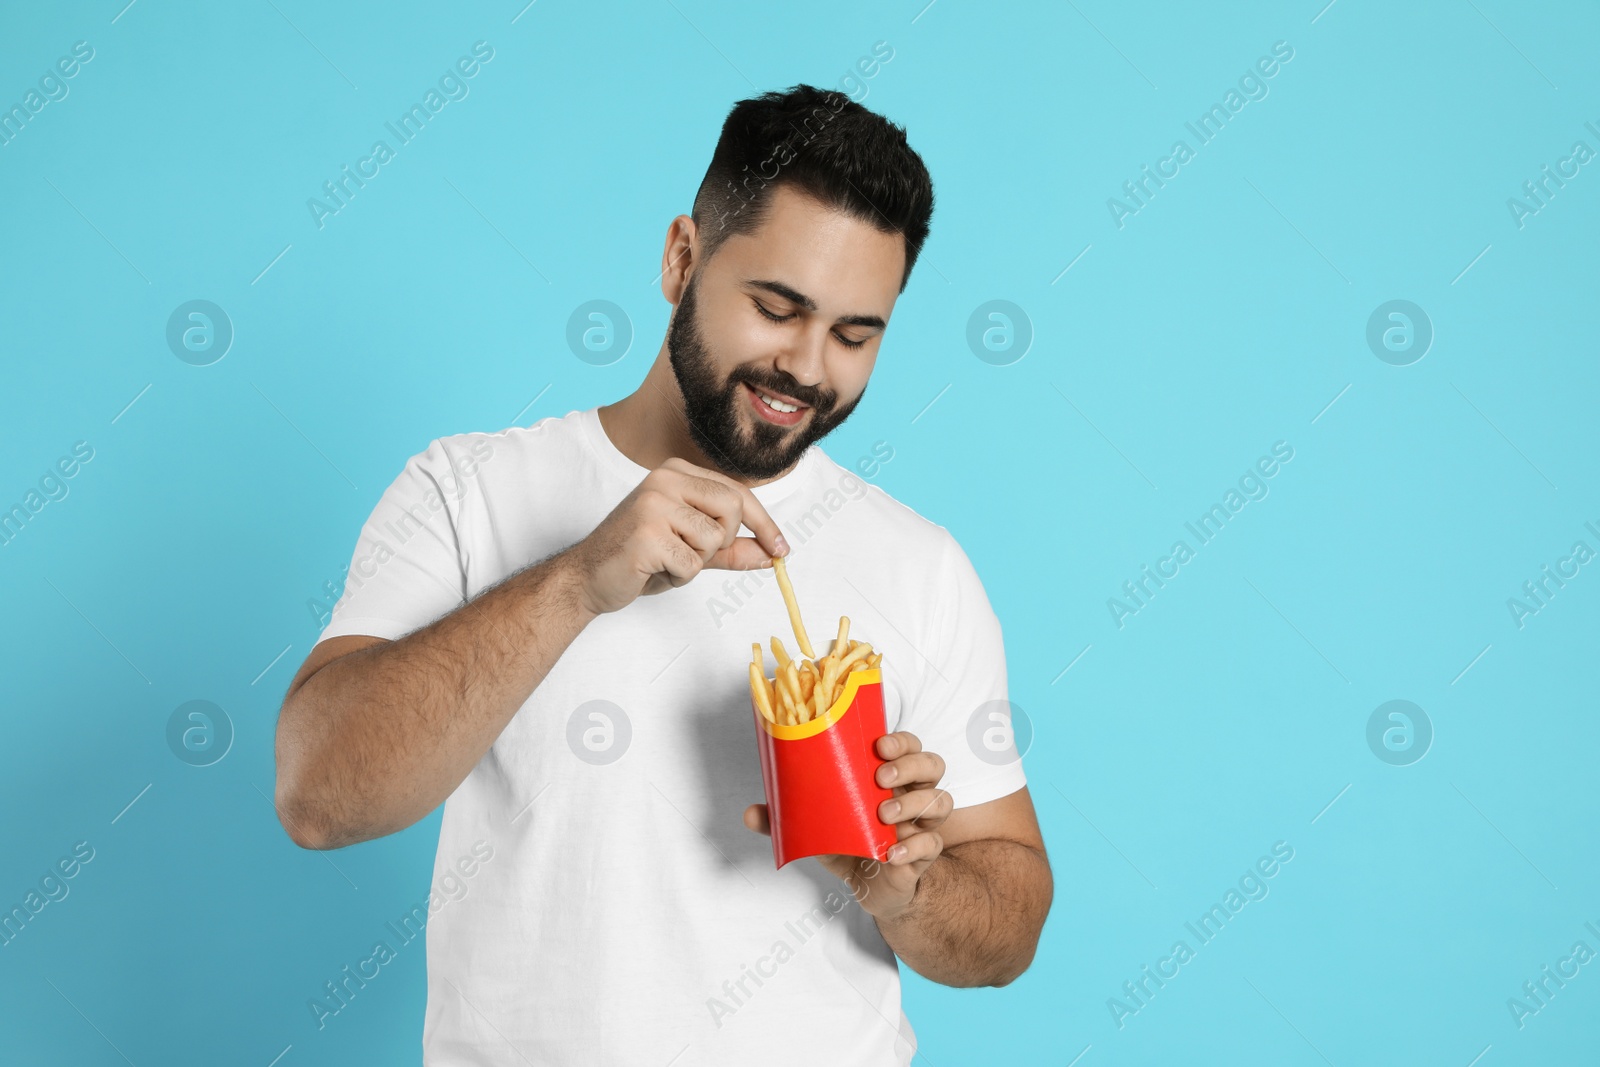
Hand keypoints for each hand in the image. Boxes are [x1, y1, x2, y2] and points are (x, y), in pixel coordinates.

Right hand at [569, 457, 787, 614]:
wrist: (586, 577)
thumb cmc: (638, 559)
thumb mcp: (691, 549)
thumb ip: (730, 548)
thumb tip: (772, 553)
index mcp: (676, 472)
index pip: (736, 491)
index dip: (763, 523)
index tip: (781, 549)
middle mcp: (664, 479)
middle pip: (732, 507)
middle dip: (723, 541)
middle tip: (694, 555)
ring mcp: (653, 503)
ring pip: (713, 539)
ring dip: (697, 563)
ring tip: (667, 562)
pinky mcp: (647, 534)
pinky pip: (691, 563)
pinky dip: (679, 577)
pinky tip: (653, 570)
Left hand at [743, 731, 950, 920]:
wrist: (872, 888)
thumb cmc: (850, 845)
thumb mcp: (817, 829)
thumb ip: (786, 819)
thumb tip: (750, 812)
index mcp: (889, 777)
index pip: (908, 745)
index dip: (901, 740)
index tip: (879, 745)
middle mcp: (912, 794)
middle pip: (932, 764)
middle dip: (909, 765)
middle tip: (879, 779)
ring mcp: (922, 824)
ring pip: (941, 800)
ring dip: (913, 804)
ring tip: (883, 817)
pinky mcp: (924, 854)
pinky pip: (933, 844)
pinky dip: (914, 847)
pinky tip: (891, 854)